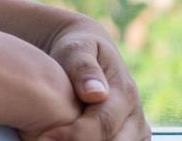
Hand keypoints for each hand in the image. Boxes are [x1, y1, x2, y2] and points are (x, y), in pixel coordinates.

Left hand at [34, 21, 150, 140]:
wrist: (89, 51)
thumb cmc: (78, 50)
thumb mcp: (78, 49)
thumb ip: (84, 68)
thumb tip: (96, 93)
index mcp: (125, 92)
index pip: (104, 124)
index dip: (75, 134)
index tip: (47, 136)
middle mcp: (135, 115)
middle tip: (47, 140)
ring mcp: (135, 130)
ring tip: (55, 140)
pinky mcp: (130, 139)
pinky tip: (68, 140)